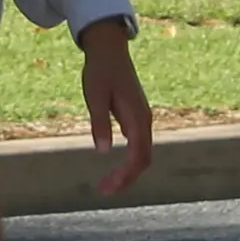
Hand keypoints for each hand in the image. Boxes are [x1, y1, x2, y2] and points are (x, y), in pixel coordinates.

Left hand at [81, 18, 152, 195]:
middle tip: (103, 190)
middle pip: (143, 159)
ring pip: (142, 153)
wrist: (109, 50)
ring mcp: (143, 119)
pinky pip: (138, 145)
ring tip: (106, 184)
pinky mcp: (137, 117)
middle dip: (126, 178)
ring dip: (127, 171)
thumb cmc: (100, 71)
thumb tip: (101, 151)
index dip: (125, 175)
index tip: (108, 187)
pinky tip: (114, 168)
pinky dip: (129, 160)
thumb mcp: (94, 96)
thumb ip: (99, 123)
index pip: (138, 155)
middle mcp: (145, 120)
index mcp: (137, 117)